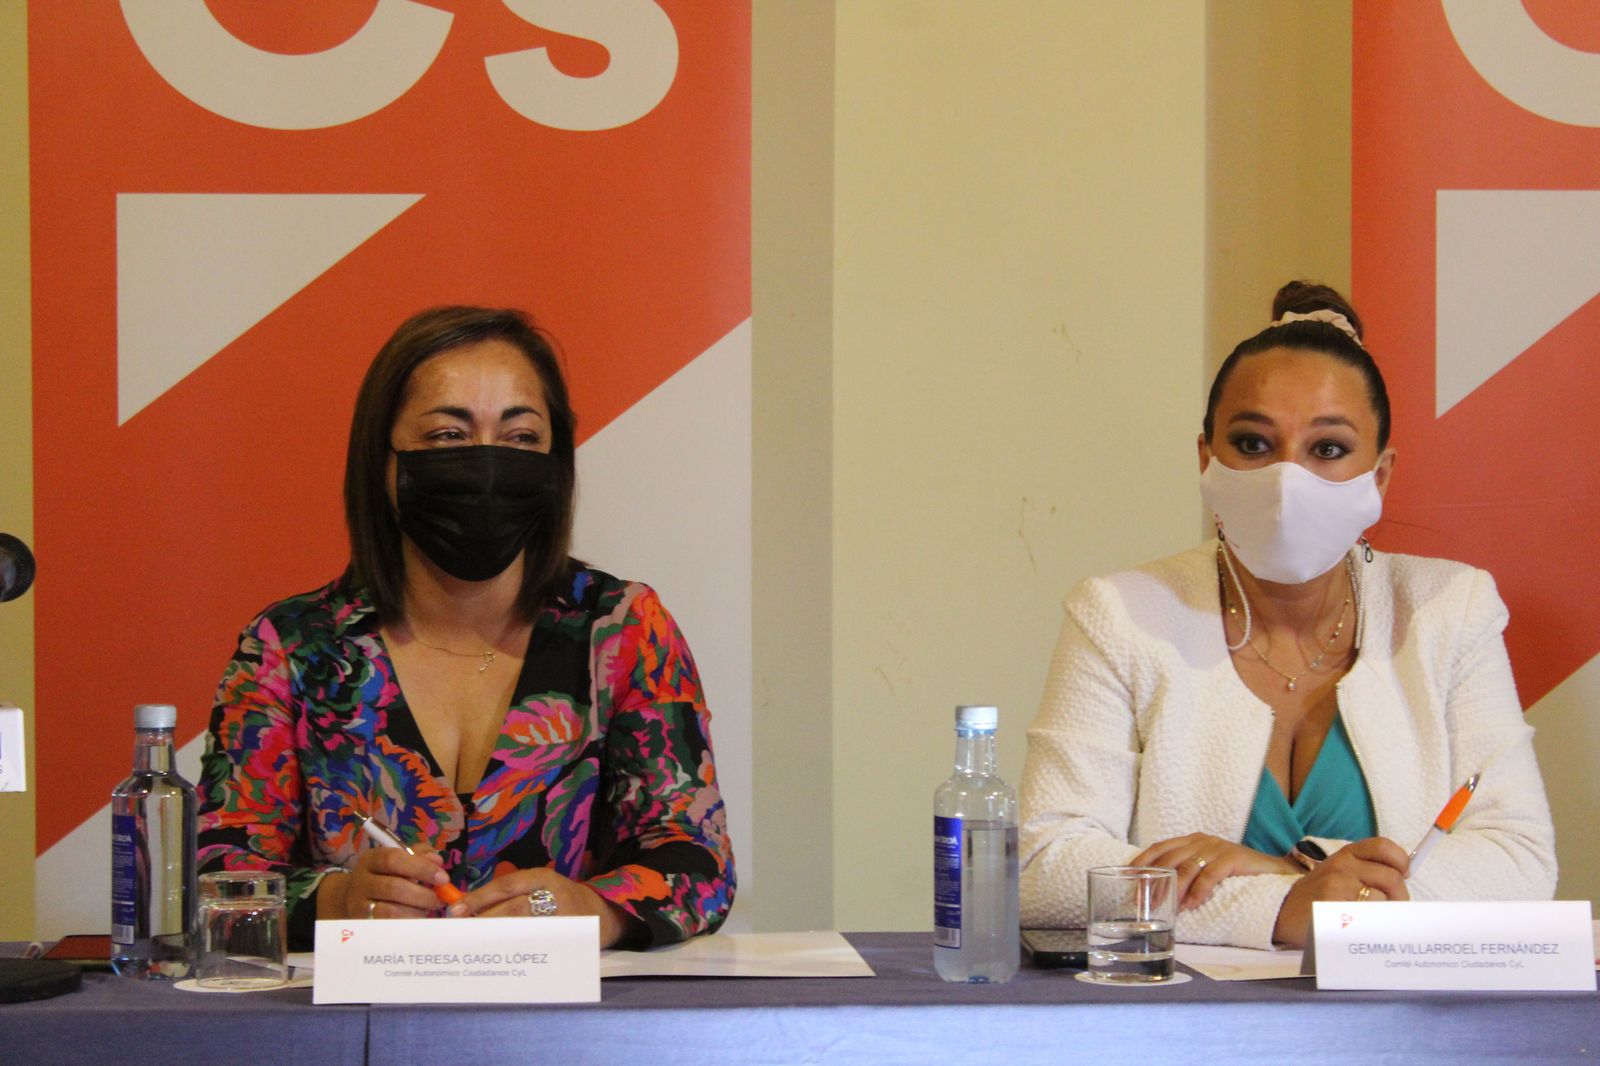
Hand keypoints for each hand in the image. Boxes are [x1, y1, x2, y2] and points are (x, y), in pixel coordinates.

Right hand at [318, 845, 451, 919]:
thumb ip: (420, 855)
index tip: (443, 878)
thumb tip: (437, 861)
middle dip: (423, 895)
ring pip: (391, 911)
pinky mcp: (363, 925)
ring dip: (417, 911)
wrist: (352, 898)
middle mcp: (362, 882)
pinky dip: (408, 923)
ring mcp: (359, 906)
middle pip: (394, 887)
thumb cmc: (385, 875)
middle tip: (439, 900)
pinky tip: (417, 919)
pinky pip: (389, 927)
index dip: (421, 868)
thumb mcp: (399, 859)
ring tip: (428, 909)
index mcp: (372, 859)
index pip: (394, 859)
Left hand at [447, 866, 639, 948]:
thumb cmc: (561, 899)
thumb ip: (512, 895)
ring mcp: (562, 919)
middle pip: (513, 908)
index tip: (456, 909)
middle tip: (459, 931)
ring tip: (474, 944)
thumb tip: (468, 909)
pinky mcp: (566, 939)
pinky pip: (535, 945)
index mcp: (543, 877)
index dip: (479, 897)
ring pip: (522, 929)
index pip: (506, 884)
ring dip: (496, 937)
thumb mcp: (540, 887)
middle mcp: (554, 895)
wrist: (603, 914)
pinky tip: (500, 956)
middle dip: (483, 920)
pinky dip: (515, 950)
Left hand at [1132, 833, 1299, 910]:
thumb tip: (1157, 894)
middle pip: (1169, 859)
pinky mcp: (1234, 857)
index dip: (1141, 863)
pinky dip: (1199, 891)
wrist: (1276, 872)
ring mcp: (1218, 847)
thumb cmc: (1236, 874)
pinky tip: (1192, 905)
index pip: (1159, 848)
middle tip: (1146, 903)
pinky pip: (1211, 874)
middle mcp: (1201, 840)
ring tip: (1169, 909)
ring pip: (1187, 867)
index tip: (1128, 880)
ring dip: (1175, 890)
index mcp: (1191, 840)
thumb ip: (1186, 874)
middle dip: (1154, 882)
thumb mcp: (1206, 869)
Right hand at [1272, 836, 1409, 946]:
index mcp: (1346, 854)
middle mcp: (1342, 865)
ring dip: (1384, 913)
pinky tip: (1360, 925)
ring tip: (1371, 919)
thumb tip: (1404, 878)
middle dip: (1400, 897)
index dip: (1401, 860)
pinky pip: (1369, 914)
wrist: (1283, 911)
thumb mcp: (1340, 873)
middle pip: (1392, 878)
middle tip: (1391, 907)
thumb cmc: (1318, 895)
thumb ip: (1367, 871)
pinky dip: (1371, 923)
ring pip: (1383, 898)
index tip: (1404, 874)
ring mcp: (1337, 884)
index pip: (1383, 847)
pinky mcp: (1334, 904)